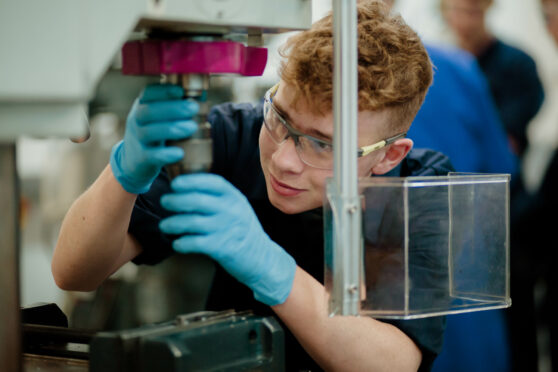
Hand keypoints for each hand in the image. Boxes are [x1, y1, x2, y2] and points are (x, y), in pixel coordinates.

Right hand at [110, 84, 198, 193]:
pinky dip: (165, 154)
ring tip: (192, 127)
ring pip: (148, 132)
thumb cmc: (157, 132)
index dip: (163, 91)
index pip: (147, 94)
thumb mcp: (161, 117)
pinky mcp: (141, 159)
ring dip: (171, 129)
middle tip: (194, 108)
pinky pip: (151, 155)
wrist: (135, 160)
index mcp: (142, 106)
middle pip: (148, 111)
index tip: (181, 91)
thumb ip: (178, 106)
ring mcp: (137, 140)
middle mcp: (136, 121)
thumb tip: (202, 93)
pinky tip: (180, 153)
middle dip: (172, 108)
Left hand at [159, 174, 295, 305]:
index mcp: (235, 197)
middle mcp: (232, 210)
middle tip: (164, 202)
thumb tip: (186, 185)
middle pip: (197, 200)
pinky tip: (177, 243)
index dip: (191, 181)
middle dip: (176, 200)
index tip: (175, 184)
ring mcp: (227, 229)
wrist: (262, 257)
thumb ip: (218, 196)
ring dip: (173, 223)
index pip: (212, 182)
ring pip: (192, 222)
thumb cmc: (241, 229)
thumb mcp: (237, 206)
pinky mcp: (222, 248)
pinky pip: (195, 243)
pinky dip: (181, 242)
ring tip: (164, 226)